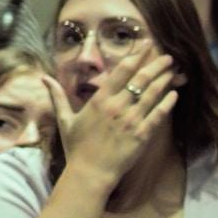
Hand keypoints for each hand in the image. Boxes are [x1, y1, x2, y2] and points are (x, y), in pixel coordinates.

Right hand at [38, 45, 176, 188]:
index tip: (145, 45)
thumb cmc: (76, 147)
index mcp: (99, 100)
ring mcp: (131, 121)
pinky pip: (158, 115)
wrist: (90, 172)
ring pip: (152, 94)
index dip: (135, 56)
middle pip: (141, 80)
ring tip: (174, 71)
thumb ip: (57, 96)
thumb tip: (43, 78)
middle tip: (168, 56)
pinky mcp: (142, 135)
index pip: (121, 72)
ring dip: (165, 81)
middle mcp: (117, 107)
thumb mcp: (65, 119)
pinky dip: (167, 103)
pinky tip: (174, 95)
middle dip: (156, 65)